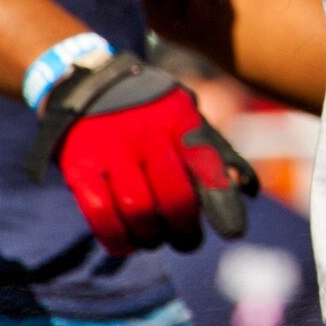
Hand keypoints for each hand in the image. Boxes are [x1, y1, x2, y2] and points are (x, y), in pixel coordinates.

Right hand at [26, 53, 258, 253]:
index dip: (222, 203)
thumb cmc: (150, 113)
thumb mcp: (184, 117)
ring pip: (138, 211)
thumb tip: (246, 189)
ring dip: (152, 237)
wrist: (89, 83)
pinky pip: (100, 213)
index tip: (233, 231)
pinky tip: (127, 243)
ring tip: (156, 239)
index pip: (207, 164)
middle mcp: (147, 133)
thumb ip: (213, 151)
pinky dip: (117, 237)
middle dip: (186, 229)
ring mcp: (110, 149)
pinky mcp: (80, 165)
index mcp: (179, 118)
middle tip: (189, 241)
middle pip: (174, 197)